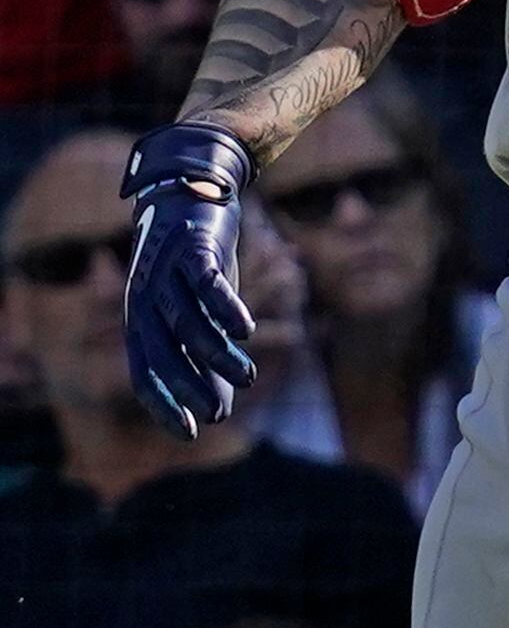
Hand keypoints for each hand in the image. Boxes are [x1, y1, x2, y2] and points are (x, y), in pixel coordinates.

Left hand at [118, 123, 258, 437]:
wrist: (196, 194)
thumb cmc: (197, 265)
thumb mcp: (200, 313)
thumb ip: (207, 358)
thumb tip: (222, 410)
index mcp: (141, 318)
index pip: (143, 371)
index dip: (163, 404)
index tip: (190, 433)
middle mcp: (145, 298)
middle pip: (161, 350)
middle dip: (188, 386)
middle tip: (219, 414)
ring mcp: (166, 272)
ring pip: (186, 321)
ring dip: (216, 353)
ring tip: (248, 375)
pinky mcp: (193, 248)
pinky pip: (206, 284)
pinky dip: (225, 309)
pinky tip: (246, 330)